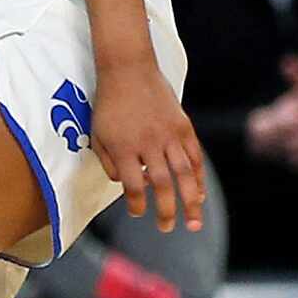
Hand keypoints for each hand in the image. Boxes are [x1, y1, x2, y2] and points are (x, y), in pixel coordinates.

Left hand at [91, 59, 206, 232]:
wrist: (128, 70)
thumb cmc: (109, 105)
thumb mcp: (97, 134)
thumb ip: (109, 162)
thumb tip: (125, 184)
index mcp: (123, 147)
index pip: (132, 185)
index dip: (136, 204)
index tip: (138, 213)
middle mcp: (148, 144)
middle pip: (161, 184)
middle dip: (166, 211)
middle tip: (167, 228)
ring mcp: (169, 135)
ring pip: (184, 174)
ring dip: (190, 201)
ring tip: (193, 221)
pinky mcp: (183, 126)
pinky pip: (195, 156)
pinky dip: (199, 177)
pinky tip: (200, 193)